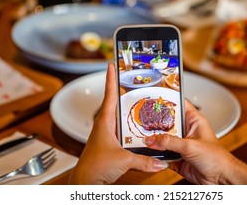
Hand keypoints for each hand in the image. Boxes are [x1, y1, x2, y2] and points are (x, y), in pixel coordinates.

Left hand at [69, 63, 167, 184]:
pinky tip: (139, 129)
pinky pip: (122, 130)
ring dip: (127, 109)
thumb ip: (144, 160)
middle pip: (114, 103)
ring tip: (140, 101)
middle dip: (122, 90)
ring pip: (119, 117)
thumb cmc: (95, 166)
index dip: (111, 79)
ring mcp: (107, 134)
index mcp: (105, 122)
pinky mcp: (110, 143)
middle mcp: (105, 125)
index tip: (111, 65)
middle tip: (131, 79)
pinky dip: (130, 126)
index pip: (109, 95)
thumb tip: (160, 162)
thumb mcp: (124, 160)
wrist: (86, 181)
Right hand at [145, 101, 246, 184]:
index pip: (178, 104)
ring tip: (141, 137)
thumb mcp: (190, 145)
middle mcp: (186, 131)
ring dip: (154, 141)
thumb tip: (151, 139)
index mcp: (193, 120)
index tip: (152, 98)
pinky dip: (156, 155)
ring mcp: (181, 145)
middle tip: (141, 121)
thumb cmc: (216, 158)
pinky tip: (148, 153)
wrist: (221, 179)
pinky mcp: (177, 158)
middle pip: (166, 123)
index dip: (166, 100)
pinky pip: (162, 155)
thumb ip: (169, 142)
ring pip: (163, 140)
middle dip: (154, 123)